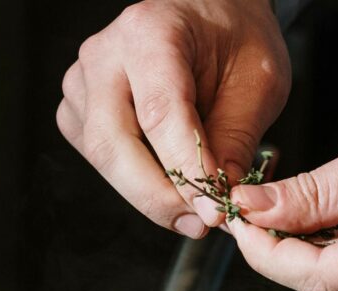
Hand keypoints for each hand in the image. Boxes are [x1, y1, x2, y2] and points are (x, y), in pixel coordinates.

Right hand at [57, 0, 290, 238]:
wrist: (208, 15)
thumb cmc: (232, 38)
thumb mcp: (258, 81)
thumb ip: (236, 139)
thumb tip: (216, 199)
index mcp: (149, 32)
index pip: (158, 115)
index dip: (184, 171)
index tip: (212, 209)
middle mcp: (103, 56)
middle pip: (113, 145)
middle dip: (157, 196)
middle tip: (200, 222)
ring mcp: (83, 85)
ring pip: (104, 160)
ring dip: (149, 193)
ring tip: (195, 204)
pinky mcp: (79, 112)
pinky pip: (101, 161)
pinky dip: (136, 181)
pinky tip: (168, 179)